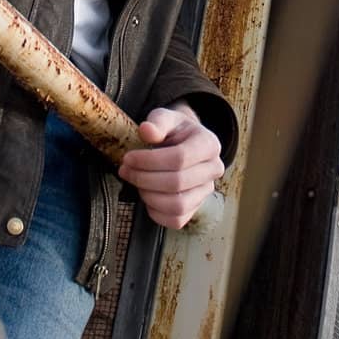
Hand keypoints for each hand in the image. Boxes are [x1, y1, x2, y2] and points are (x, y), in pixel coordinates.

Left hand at [118, 102, 224, 228]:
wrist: (183, 144)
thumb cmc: (173, 131)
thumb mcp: (165, 118)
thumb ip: (157, 122)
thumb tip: (146, 130)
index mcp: (209, 144)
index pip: (180, 158)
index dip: (149, 161)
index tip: (128, 158)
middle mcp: (213, 169)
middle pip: (177, 183)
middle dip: (144, 178)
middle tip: (125, 170)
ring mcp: (206, 191)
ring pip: (178, 205)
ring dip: (149, 196)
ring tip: (136, 182)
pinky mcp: (196, 208)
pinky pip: (176, 220)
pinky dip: (155, 212)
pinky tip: (146, 194)